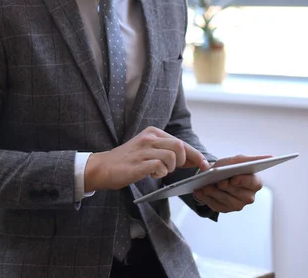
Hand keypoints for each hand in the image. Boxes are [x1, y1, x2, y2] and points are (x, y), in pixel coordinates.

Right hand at [85, 126, 210, 191]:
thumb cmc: (127, 161)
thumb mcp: (148, 150)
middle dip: (183, 162)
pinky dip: (159, 173)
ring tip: (157, 171)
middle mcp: (149, 138)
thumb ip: (167, 151)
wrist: (103, 167)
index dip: (195, 155)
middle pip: (179, 147)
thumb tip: (192, 159)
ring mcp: (143, 150)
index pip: (181, 142)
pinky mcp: (138, 163)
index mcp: (153, 132)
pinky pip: (159, 167)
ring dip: (169, 169)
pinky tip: (150, 174)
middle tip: (173, 169)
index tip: (205, 165)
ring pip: (171, 157)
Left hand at [193, 154, 271, 212]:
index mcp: (255, 182)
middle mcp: (249, 196)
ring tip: (204, 187)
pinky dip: (206, 198)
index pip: (253, 183)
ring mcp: (237, 205)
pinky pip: (216, 206)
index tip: (233, 178)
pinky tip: (199, 192)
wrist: (215, 175)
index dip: (243, 181)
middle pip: (238, 194)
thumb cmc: (230, 166)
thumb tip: (271, 157)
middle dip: (226, 187)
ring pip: (226, 201)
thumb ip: (251, 159)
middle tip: (216, 182)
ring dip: (214, 193)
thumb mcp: (237, 160)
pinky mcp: (225, 209)